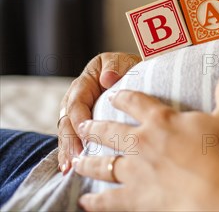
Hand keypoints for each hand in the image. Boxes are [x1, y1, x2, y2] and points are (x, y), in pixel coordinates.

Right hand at [57, 52, 140, 173]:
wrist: (138, 75)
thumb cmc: (131, 68)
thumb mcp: (124, 62)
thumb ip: (115, 67)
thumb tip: (108, 78)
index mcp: (85, 81)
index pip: (77, 101)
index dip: (79, 117)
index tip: (84, 131)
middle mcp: (77, 97)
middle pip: (68, 120)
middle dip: (70, 139)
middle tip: (75, 157)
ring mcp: (78, 113)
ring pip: (68, 132)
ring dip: (68, 150)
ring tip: (69, 167)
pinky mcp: (84, 125)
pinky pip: (75, 139)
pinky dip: (71, 153)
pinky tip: (70, 168)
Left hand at [74, 71, 218, 211]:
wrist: (217, 192)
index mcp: (162, 121)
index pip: (136, 102)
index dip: (123, 96)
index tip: (114, 95)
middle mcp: (142, 143)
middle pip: (111, 132)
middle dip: (95, 127)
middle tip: (83, 125)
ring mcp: (135, 171)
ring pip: (103, 164)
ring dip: (89, 161)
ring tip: (77, 161)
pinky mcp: (135, 198)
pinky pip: (109, 199)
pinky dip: (95, 201)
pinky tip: (85, 201)